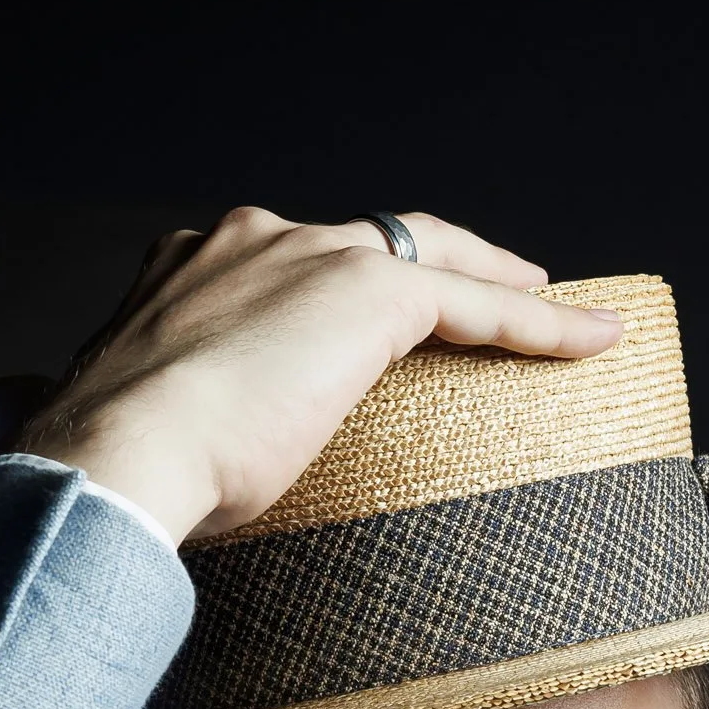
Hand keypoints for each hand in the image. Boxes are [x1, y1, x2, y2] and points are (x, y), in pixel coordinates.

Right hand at [14, 205, 621, 544]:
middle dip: (427, 259)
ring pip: (430, 256)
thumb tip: (154, 466)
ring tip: (554, 308)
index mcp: (190, 266)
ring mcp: (309, 255)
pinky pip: (475, 302)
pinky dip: (538, 320)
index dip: (330, 282)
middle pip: (368, 237)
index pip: (287, 259)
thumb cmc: (119, 471)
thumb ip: (172, 423)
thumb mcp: (146, 431)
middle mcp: (251, 239)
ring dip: (496, 281)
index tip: (353, 315)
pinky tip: (590, 339)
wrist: (118, 458)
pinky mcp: (366, 292)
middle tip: (482, 284)